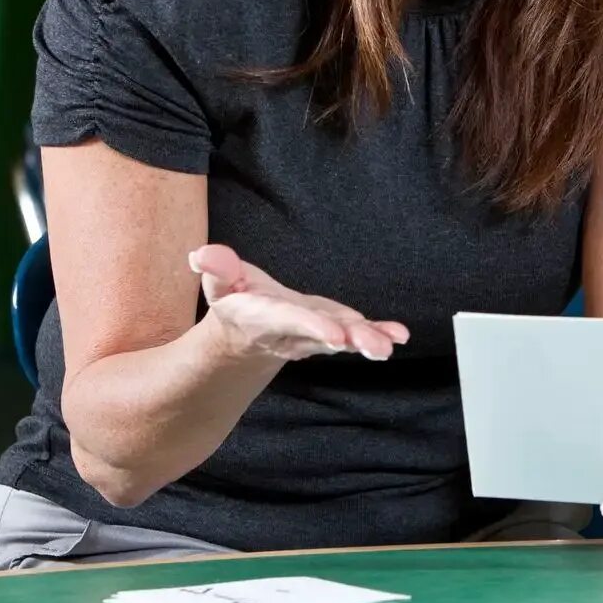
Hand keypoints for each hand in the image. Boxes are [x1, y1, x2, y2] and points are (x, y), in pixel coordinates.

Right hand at [190, 244, 409, 362]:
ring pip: (345, 338)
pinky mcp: (335, 331)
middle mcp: (296, 332)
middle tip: (376, 348)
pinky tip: (400, 336)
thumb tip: (202, 254)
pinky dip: (380, 334)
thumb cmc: (236, 303)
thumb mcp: (221, 284)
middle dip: (350, 339)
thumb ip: (217, 269)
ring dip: (369, 341)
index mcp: (267, 318)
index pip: (290, 321)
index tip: (335, 335)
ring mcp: (318, 335)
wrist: (248, 338)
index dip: (312, 326)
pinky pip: (358, 334)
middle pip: (324, 336)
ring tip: (390, 345)